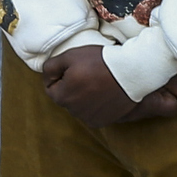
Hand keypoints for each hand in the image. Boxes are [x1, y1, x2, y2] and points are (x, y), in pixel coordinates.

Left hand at [42, 45, 176, 127]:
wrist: (131, 72)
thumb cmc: (99, 61)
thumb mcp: (70, 56)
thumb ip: (50, 67)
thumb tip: (45, 76)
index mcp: (62, 96)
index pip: (50, 88)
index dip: (58, 75)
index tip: (70, 66)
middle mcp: (73, 112)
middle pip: (65, 98)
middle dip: (70, 86)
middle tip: (86, 72)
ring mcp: (89, 118)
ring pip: (79, 106)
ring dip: (83, 96)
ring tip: (96, 82)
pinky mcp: (103, 121)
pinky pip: (92, 113)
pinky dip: (95, 105)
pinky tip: (104, 93)